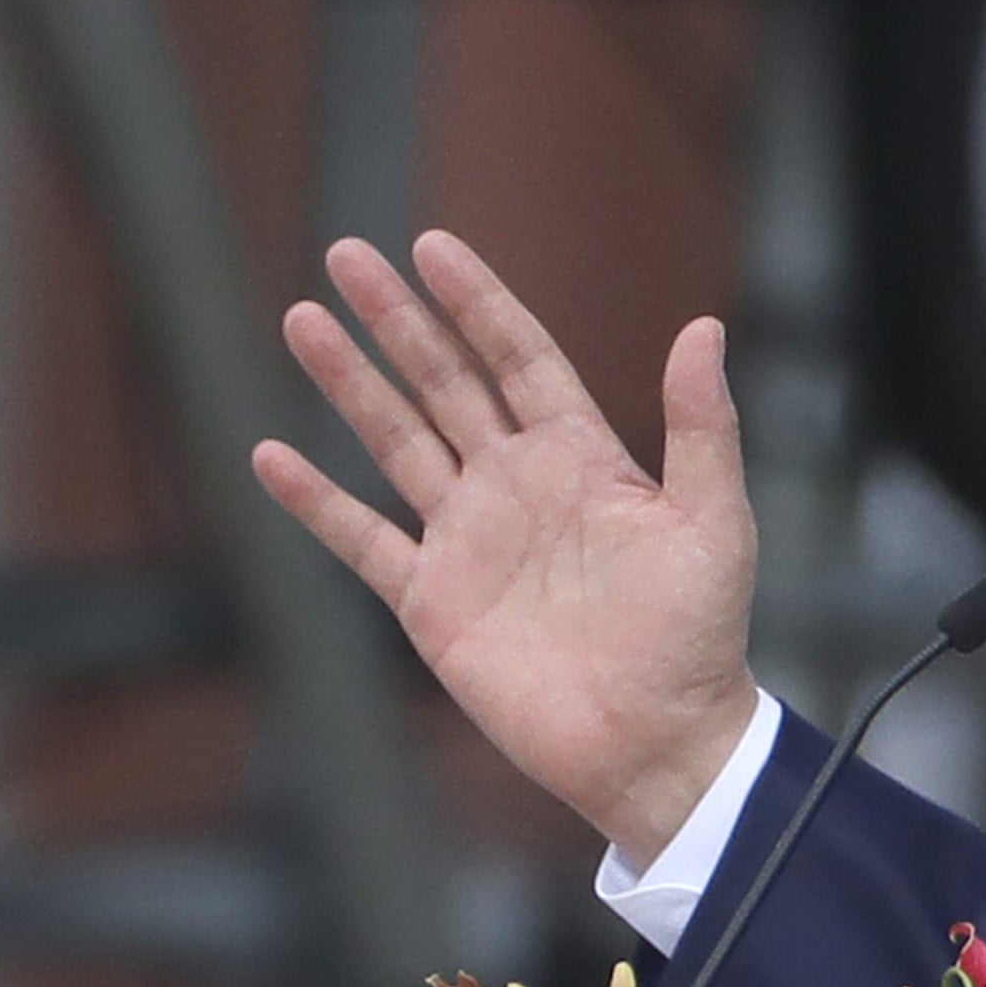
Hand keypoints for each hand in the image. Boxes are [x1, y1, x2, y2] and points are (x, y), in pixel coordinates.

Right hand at [251, 232, 762, 865]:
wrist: (655, 740)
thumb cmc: (700, 635)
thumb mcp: (714, 522)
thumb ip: (702, 428)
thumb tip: (705, 327)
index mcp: (586, 458)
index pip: (521, 358)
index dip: (478, 303)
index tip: (432, 246)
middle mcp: (519, 485)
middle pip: (445, 382)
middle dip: (398, 320)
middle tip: (347, 253)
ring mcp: (471, 540)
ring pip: (395, 442)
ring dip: (348, 384)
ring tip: (302, 320)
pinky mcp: (432, 601)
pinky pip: (361, 539)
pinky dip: (315, 501)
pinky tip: (271, 453)